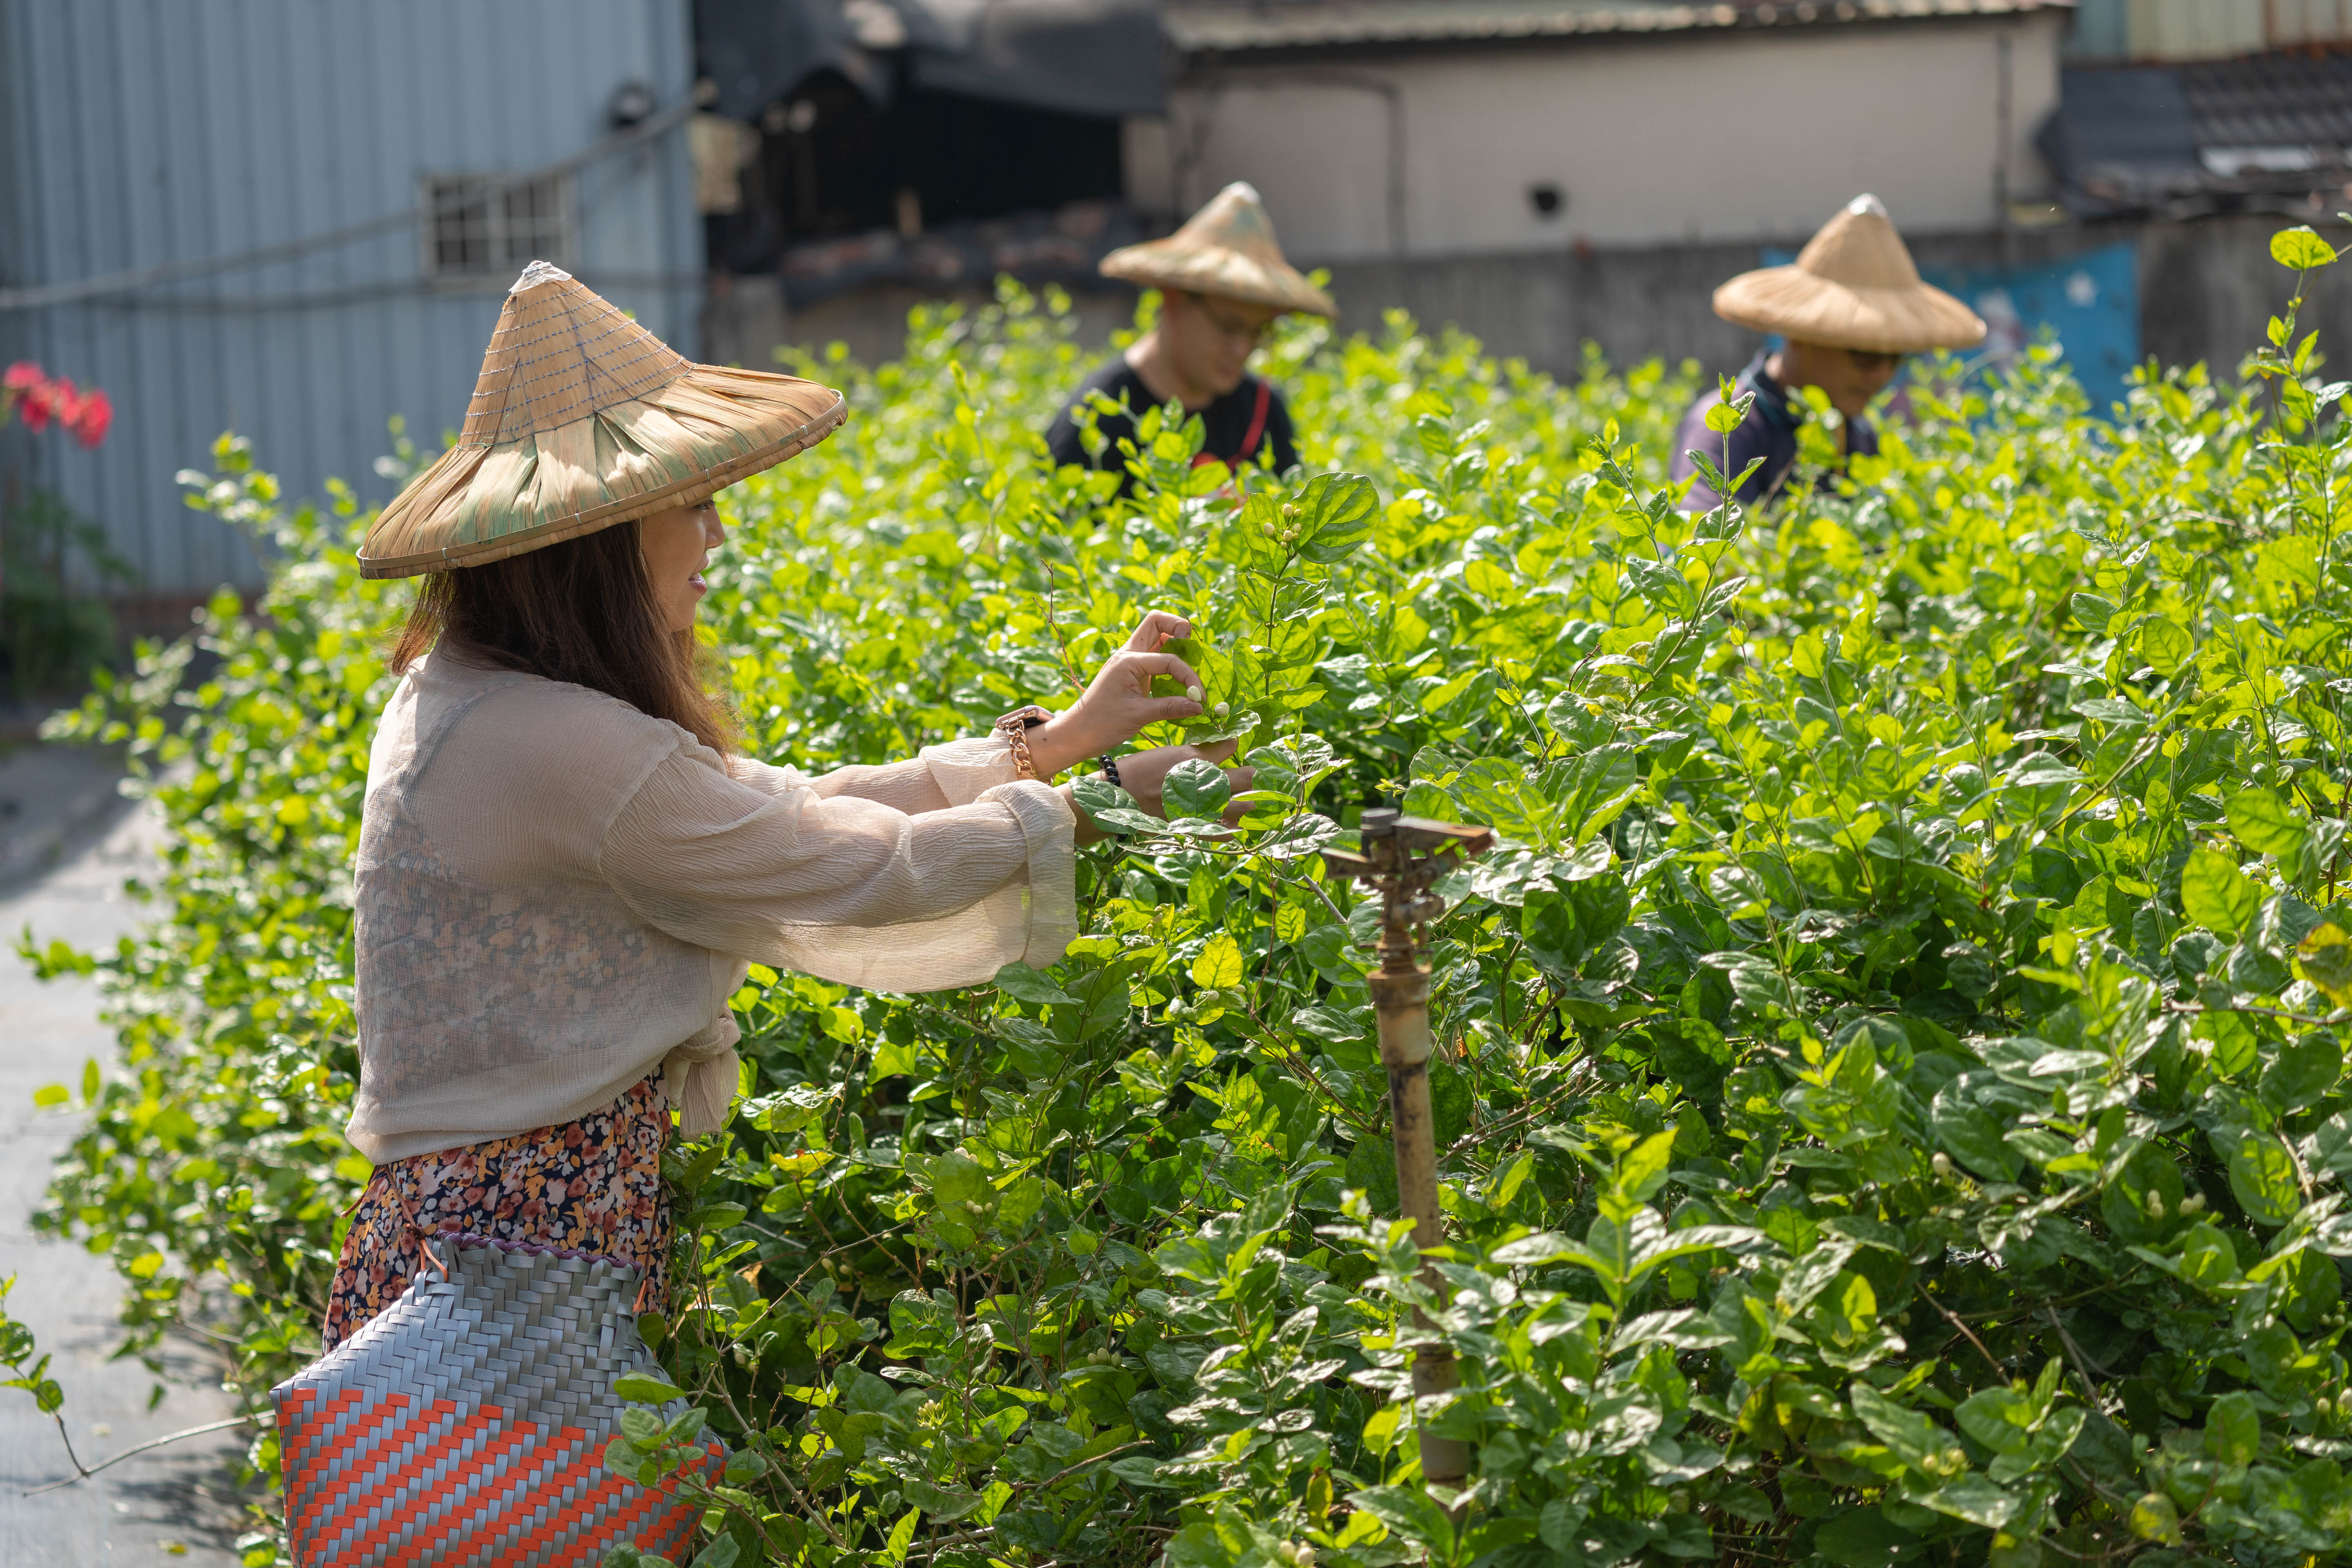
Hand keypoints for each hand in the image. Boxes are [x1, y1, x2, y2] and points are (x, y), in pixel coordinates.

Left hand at [1027, 610, 1203, 777]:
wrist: (1077, 732)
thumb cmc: (1101, 723)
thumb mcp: (1138, 716)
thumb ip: (1170, 708)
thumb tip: (1199, 706)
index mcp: (1127, 661)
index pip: (1168, 659)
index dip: (1188, 676)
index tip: (1200, 698)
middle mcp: (1128, 654)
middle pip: (1156, 622)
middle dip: (1179, 627)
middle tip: (1194, 648)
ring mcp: (1129, 661)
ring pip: (1156, 635)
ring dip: (1175, 642)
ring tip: (1191, 662)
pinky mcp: (1132, 672)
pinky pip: (1155, 656)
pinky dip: (1170, 660)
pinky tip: (1180, 677)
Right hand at [1060, 739, 1257, 847]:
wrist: (1116, 796)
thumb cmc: (1137, 769)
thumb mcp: (1167, 752)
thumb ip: (1195, 750)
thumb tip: (1219, 745)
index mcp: (1194, 757)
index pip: (1230, 745)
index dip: (1235, 743)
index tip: (1235, 745)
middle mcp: (1202, 781)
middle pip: (1244, 777)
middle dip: (1252, 775)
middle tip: (1257, 775)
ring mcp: (1199, 806)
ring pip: (1238, 805)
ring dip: (1248, 803)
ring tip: (1254, 802)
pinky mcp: (1191, 825)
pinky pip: (1218, 832)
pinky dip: (1230, 831)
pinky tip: (1238, 829)